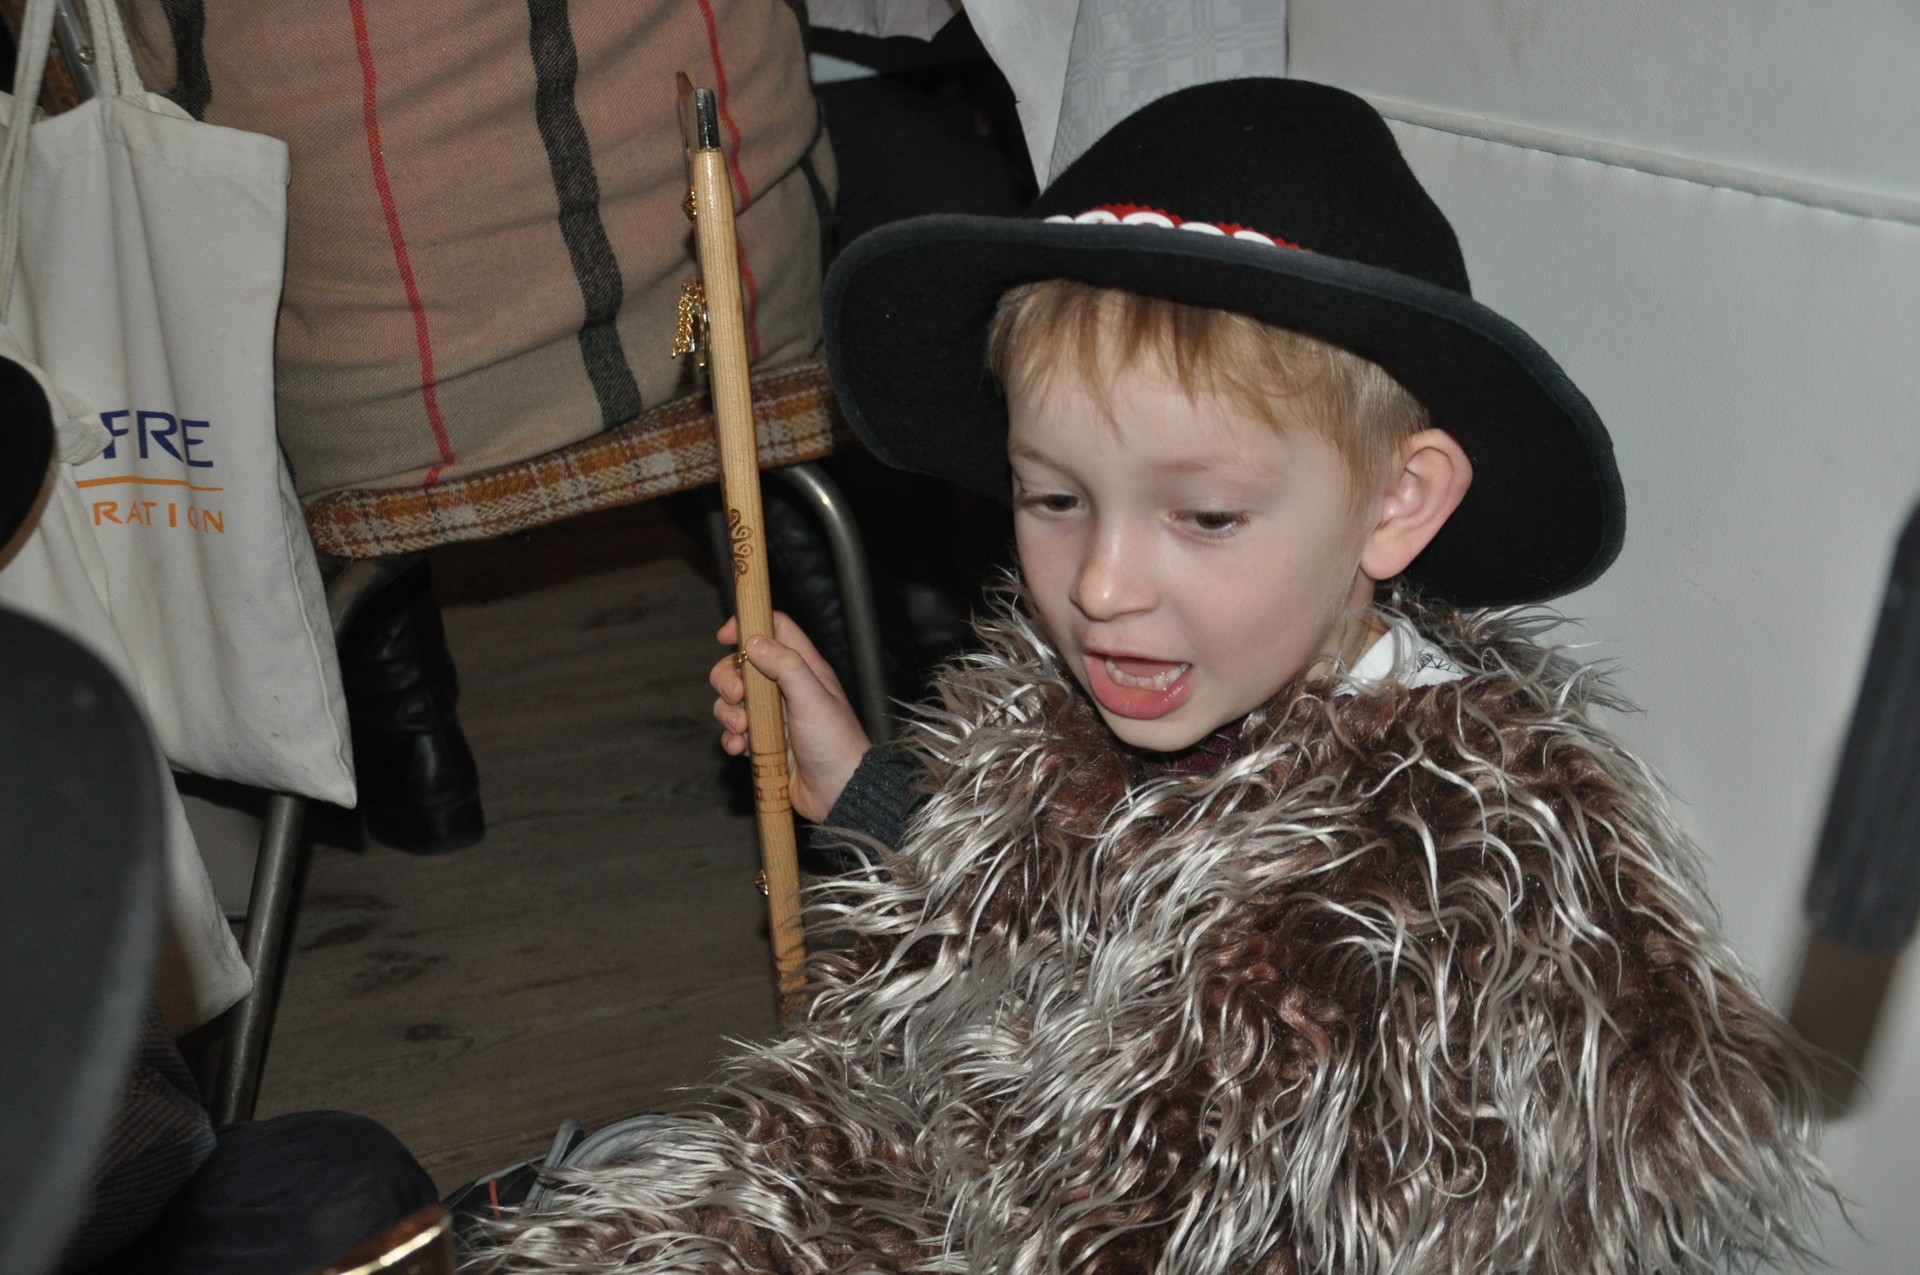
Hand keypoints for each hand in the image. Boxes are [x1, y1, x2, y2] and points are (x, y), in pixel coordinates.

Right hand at [710, 612, 871, 822]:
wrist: (840, 793)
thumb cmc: (835, 742)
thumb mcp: (813, 697)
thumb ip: (785, 665)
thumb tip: (753, 641)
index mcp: (804, 668)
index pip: (775, 629)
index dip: (748, 625)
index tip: (725, 636)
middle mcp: (787, 688)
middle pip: (743, 665)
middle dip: (729, 678)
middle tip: (737, 696)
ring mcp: (774, 716)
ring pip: (734, 700)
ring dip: (728, 713)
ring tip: (743, 729)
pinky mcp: (764, 743)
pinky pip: (735, 732)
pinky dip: (731, 738)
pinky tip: (741, 749)